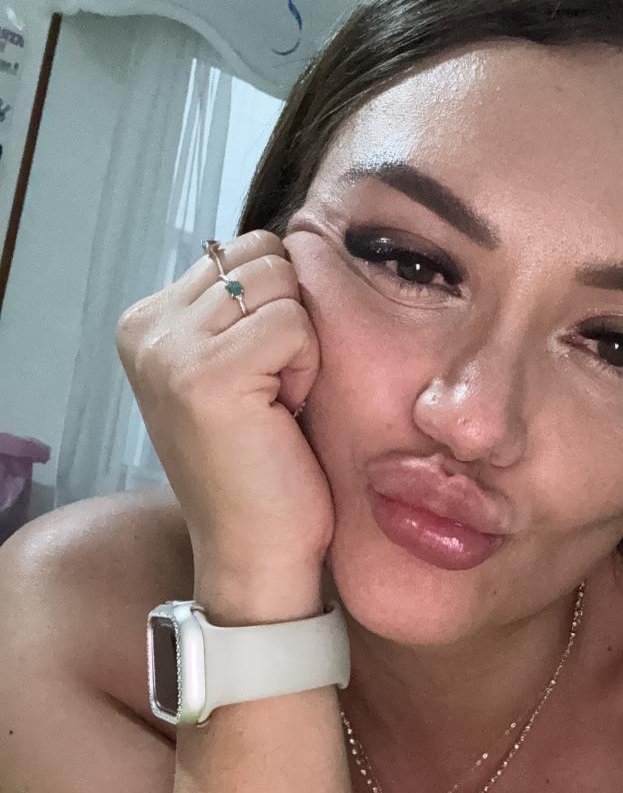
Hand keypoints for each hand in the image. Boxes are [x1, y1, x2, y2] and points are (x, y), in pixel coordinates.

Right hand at [115, 230, 334, 584]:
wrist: (256, 552)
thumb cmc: (263, 463)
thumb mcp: (238, 365)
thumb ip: (240, 304)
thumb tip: (292, 241)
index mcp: (147, 321)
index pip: (243, 249)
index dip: (277, 307)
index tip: (261, 376)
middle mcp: (146, 328)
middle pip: (263, 254)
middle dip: (290, 317)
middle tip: (274, 390)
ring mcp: (169, 350)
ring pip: (281, 283)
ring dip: (301, 343)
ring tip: (276, 401)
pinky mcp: (206, 374)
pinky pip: (294, 323)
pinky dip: (307, 368)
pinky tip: (283, 414)